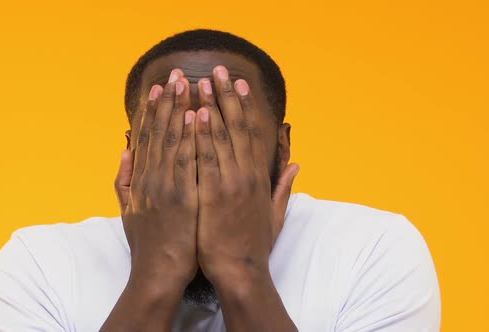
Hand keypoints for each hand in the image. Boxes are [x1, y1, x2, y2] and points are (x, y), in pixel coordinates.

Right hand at [114, 69, 198, 288]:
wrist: (157, 274)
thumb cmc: (148, 245)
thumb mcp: (128, 211)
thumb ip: (124, 181)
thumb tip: (124, 153)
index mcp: (140, 180)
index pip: (147, 138)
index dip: (152, 111)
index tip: (158, 88)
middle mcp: (151, 179)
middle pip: (159, 133)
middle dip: (168, 101)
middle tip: (176, 74)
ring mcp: (166, 187)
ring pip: (173, 141)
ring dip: (180, 110)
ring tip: (187, 84)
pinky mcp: (183, 198)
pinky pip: (188, 162)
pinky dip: (191, 138)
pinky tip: (196, 116)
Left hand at [194, 66, 298, 284]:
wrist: (242, 272)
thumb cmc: (254, 244)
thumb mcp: (275, 213)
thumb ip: (284, 187)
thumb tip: (295, 165)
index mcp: (259, 177)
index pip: (253, 133)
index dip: (245, 105)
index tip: (238, 83)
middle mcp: (247, 174)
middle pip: (237, 127)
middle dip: (227, 96)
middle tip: (218, 70)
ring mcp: (231, 183)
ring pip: (220, 137)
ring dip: (210, 106)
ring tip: (200, 82)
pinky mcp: (213, 194)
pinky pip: (205, 158)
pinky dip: (200, 135)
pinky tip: (193, 114)